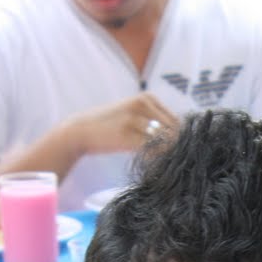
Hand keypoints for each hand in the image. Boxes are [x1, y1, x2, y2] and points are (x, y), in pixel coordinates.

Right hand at [65, 94, 180, 156]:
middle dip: (173, 147)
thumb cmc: (110, 126)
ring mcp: (134, 119)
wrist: (80, 130)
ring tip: (157, 163)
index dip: (178, 139)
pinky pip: (150, 150)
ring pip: (163, 141)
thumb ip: (154, 121)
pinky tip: (147, 162)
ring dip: (164, 154)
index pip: (176, 121)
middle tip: (168, 161)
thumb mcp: (133, 114)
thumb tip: (180, 138)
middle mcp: (143, 105)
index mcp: (147, 98)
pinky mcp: (126, 135)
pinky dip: (153, 159)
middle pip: (173, 130)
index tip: (174, 151)